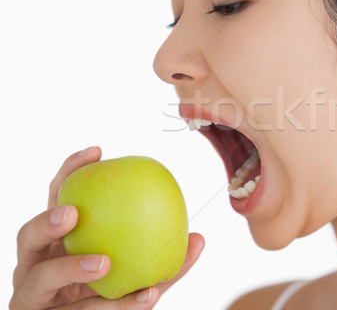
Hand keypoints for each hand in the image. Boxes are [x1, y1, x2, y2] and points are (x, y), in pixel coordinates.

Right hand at [10, 147, 204, 308]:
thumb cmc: (109, 296)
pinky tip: (147, 297)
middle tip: (73, 213)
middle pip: (28, 236)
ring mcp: (32, 295)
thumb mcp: (136, 273)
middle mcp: (37, 264)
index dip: (70, 174)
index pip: (57, 199)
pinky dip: (115, 306)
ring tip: (104, 263)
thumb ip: (164, 259)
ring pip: (39, 280)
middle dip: (47, 221)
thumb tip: (198, 238)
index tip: (97, 152)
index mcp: (57, 240)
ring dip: (71, 268)